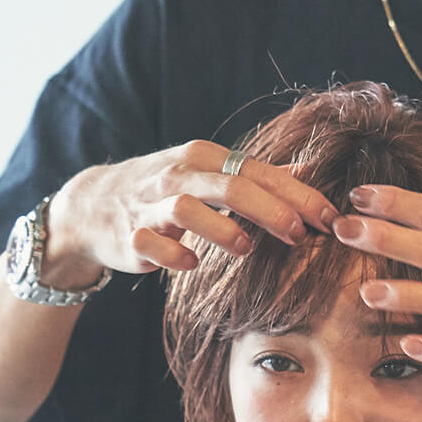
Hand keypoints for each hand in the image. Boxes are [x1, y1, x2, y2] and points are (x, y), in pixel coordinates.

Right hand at [42, 141, 336, 285]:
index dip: (297, 194)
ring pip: (188, 209)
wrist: (93, 205)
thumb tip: (309, 166)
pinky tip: (191, 265)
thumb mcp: (207, 171)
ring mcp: (150, 205)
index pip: (258, 171)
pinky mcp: (129, 235)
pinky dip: (173, 255)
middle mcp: (177, 175)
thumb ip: (256, 173)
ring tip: (245, 248)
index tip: (328, 218)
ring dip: (221, 229)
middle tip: (299, 234)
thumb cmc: (163, 189)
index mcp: (203, 157)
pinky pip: (152, 244)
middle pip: (230, 186)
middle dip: (270, 210)